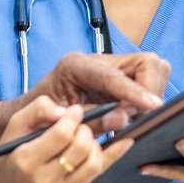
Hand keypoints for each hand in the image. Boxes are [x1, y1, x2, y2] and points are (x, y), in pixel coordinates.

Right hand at [0, 97, 131, 182]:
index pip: (61, 135)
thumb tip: (64, 110)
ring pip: (94, 162)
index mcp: (26, 160)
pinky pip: (99, 173)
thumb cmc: (6, 160)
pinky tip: (125, 141)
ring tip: (84, 135)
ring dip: (95, 142)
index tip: (73, 110)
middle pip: (81, 148)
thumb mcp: (11, 131)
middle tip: (78, 123)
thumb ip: (35, 112)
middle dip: (85, 128)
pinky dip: (114, 154)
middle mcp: (45, 179)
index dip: (72, 118)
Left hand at [25, 52, 167, 132]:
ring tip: (129, 117)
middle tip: (136, 115)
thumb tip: (122, 118)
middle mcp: (97, 61)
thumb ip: (93, 120)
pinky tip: (130, 114)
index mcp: (75, 66)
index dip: (136, 92)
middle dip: (149, 91)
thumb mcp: (62, 122)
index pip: (114, 76)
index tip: (153, 105)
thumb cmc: (40, 117)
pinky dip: (145, 99)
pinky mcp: (119, 78)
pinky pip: (147, 83)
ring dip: (149, 96)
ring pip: (153, 71)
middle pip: (147, 64)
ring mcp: (111, 68)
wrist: (31, 114)